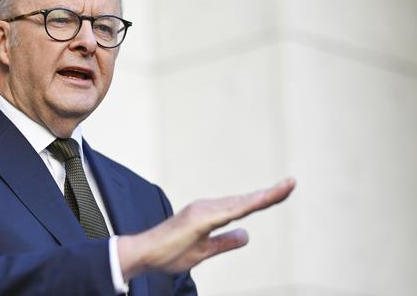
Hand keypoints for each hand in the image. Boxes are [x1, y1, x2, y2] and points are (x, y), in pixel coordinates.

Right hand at [118, 177, 295, 279]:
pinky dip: (245, 205)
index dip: (265, 198)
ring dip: (264, 196)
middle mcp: (209, 208)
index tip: (285, 188)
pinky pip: (228, 212)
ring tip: (285, 188)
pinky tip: (259, 202)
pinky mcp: (199, 219)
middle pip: (246, 201)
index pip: (244, 206)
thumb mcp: (205, 251)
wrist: (145, 254)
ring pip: (240, 203)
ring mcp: (204, 211)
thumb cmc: (170, 252)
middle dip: (271, 194)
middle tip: (293, 183)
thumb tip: (247, 235)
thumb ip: (225, 242)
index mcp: (211, 215)